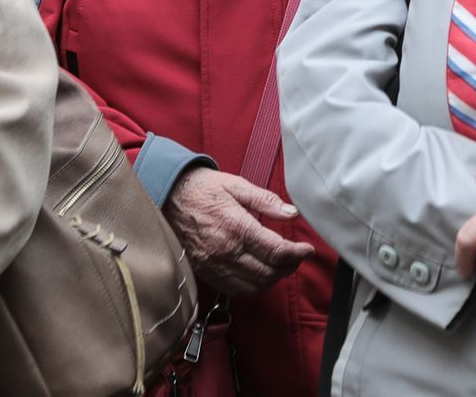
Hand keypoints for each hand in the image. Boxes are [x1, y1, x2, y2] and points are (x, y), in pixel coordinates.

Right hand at [164, 167, 313, 295]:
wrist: (168, 197)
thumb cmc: (203, 189)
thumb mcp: (237, 185)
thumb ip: (266, 200)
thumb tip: (291, 212)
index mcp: (237, 227)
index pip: (276, 252)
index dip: (297, 254)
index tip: (307, 249)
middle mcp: (225, 251)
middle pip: (268, 273)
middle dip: (289, 267)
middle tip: (298, 256)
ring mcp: (214, 265)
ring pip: (254, 286)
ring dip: (273, 278)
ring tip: (282, 265)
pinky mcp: (205, 273)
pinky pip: (235, 289)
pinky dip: (253, 285)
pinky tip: (260, 272)